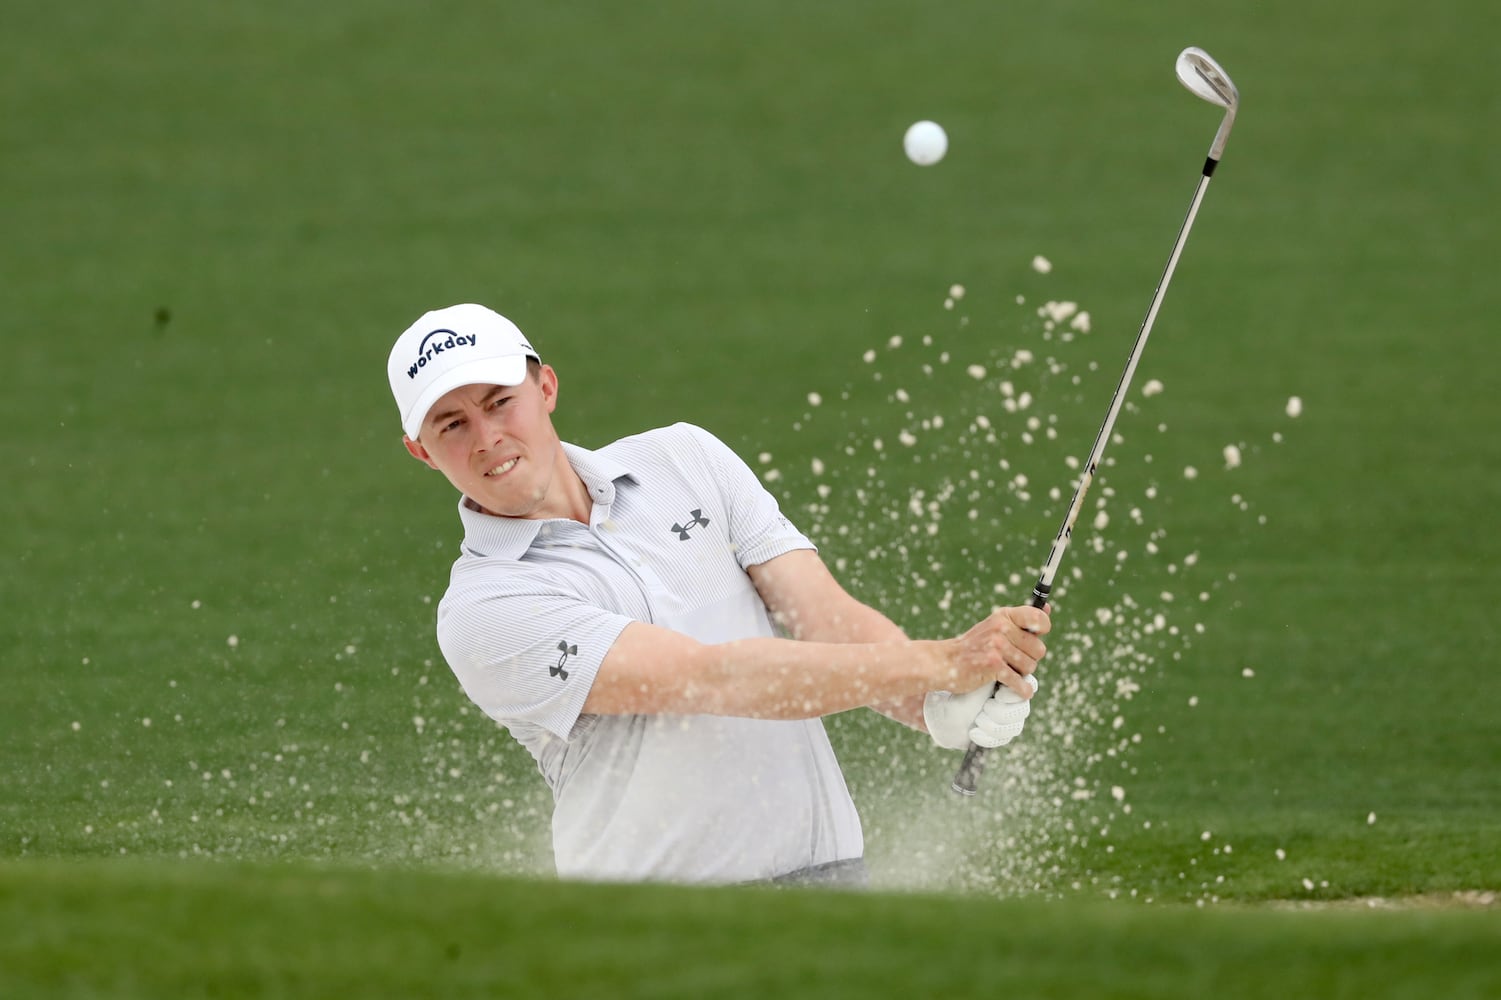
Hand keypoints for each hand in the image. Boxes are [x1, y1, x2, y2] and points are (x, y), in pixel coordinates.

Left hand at [923, 674, 1039, 749]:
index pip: (1029, 686)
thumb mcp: (976, 673)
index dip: (1015, 693)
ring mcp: (1008, 718)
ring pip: (1015, 726)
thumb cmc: (957, 683)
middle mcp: (1013, 700)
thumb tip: (1009, 666)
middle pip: (1023, 709)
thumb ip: (995, 670)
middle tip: (986, 707)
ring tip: (978, 719)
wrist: (939, 704)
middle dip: (1003, 711)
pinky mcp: (999, 734)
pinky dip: (987, 736)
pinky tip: (973, 732)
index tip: (999, 693)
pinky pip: (1003, 739)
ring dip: (994, 724)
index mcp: (1011, 680)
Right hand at [944, 604, 1049, 697]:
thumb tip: (1048, 608)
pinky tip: (1015, 688)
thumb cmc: (975, 646)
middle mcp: (1001, 628)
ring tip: (1006, 670)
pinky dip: (1021, 690)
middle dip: (1029, 659)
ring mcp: (996, 646)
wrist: (946, 661)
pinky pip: (1020, 683)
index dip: (1043, 629)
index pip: (1039, 617)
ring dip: (1021, 674)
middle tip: (1012, 660)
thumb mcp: (996, 625)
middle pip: (1039, 650)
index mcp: (1004, 616)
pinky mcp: (993, 666)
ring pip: (1030, 667)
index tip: (1036, 636)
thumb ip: (1021, 620)